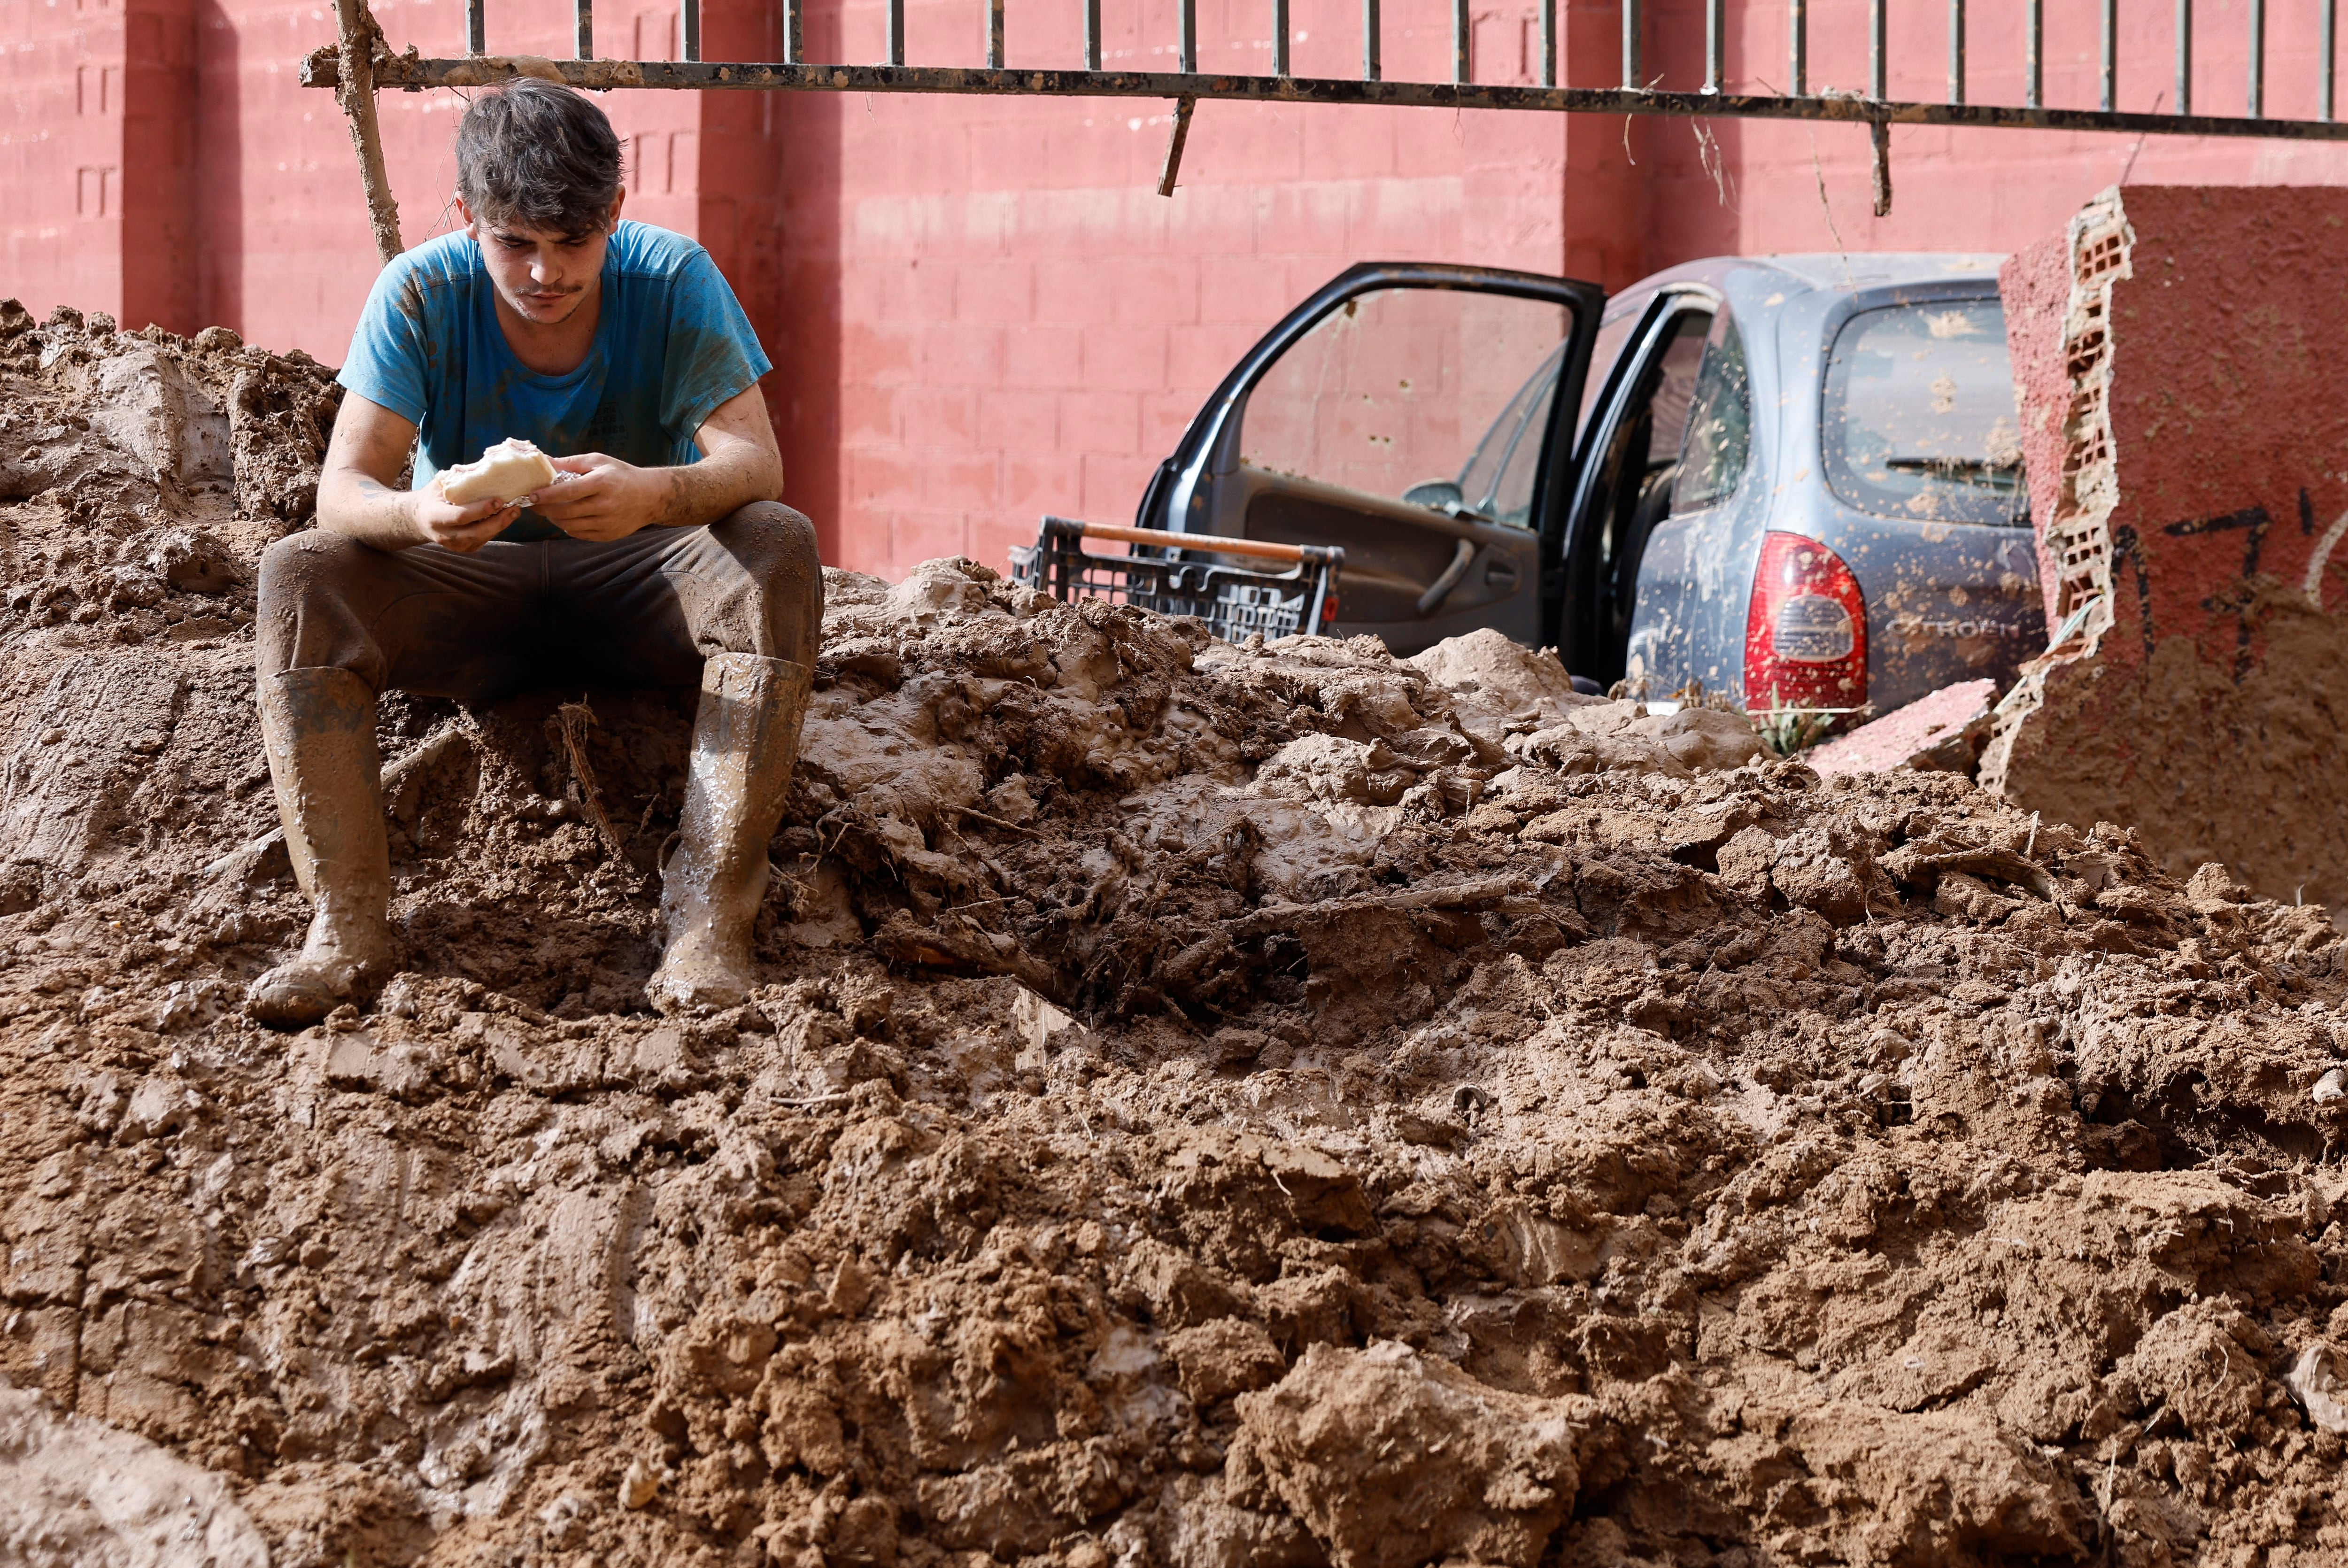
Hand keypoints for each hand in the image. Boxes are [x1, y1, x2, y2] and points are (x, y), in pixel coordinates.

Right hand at [408, 490, 522, 554]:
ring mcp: (455, 545)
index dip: (481, 510)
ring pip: (482, 538)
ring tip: (515, 512)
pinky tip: (505, 518)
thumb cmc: (433, 497)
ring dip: (501, 526)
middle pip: (476, 531)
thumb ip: (457, 479)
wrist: (420, 519)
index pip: (461, 515)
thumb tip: (483, 465)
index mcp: (436, 516)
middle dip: (498, 521)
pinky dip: (495, 530)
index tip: (498, 500)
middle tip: (515, 508)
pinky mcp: (465, 549)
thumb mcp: (439, 485)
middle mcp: (445, 535)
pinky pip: (483, 540)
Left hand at [529, 453, 668, 540]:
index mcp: (603, 482)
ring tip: (549, 510)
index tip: (531, 495)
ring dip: (554, 519)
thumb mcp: (598, 461)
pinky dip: (568, 527)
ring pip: (570, 526)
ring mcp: (607, 522)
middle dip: (545, 509)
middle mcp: (606, 504)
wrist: (650, 497)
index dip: (547, 495)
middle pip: (566, 512)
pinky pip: (579, 534)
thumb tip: (543, 461)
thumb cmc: (621, 475)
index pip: (568, 492)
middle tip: (533, 504)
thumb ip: (570, 462)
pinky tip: (566, 518)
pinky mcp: (608, 535)